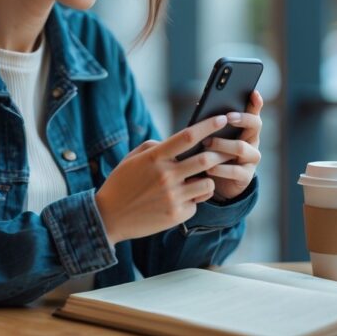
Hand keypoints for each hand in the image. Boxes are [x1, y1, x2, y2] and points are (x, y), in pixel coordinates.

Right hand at [94, 115, 234, 244]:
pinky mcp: (176, 215)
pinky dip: (193, 200)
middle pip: (206, 160)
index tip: (222, 118)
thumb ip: (156, 146)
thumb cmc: (122, 183)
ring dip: (207, 180)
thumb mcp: (133, 158)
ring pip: (208, 184)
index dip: (208, 126)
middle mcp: (166, 176)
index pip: (187, 137)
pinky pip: (197, 204)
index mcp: (155, 158)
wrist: (109, 217)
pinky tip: (181, 200)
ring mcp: (172, 196)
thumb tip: (179, 142)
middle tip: (227, 151)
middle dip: (221, 154)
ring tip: (197, 181)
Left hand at [203, 90, 262, 200]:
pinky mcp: (246, 176)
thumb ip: (212, 125)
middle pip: (255, 125)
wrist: (217, 184)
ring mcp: (251, 159)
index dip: (256, 103)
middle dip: (241, 119)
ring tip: (206, 144)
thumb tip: (201, 107)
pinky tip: (209, 167)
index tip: (253, 93)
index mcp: (246, 129)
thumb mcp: (213, 137)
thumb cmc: (213, 153)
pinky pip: (235, 170)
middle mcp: (252, 141)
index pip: (254, 112)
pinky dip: (220, 168)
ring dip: (222, 144)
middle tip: (226, 117)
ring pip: (241, 147)